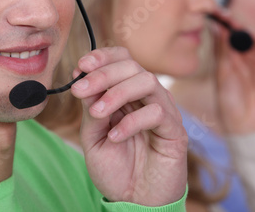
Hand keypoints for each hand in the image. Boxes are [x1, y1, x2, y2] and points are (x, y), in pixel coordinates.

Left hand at [71, 47, 187, 205]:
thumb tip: (83, 81)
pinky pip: (157, 113)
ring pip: (147, 82)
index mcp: (128, 95)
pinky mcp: (175, 131)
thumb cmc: (116, 169)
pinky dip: (132, 122)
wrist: (135, 202)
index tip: (80, 66)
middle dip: (103, 74)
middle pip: (132, 66)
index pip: (122, 60)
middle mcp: (147, 98)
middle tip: (80, 89)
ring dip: (117, 93)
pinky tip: (115, 137)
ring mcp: (164, 112)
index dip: (103, 57)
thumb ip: (91, 110)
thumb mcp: (93, 138)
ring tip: (97, 114)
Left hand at [213, 18, 254, 133]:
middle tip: (228, 14)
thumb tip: (216, 25)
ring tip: (239, 24)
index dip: (224, 21)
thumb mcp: (222, 72)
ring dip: (250, 29)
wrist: (246, 124)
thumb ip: (221, 49)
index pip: (228, 31)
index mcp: (230, 54)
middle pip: (244, 31)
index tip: (216, 12)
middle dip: (237, 21)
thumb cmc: (229, 100)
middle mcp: (245, 53)